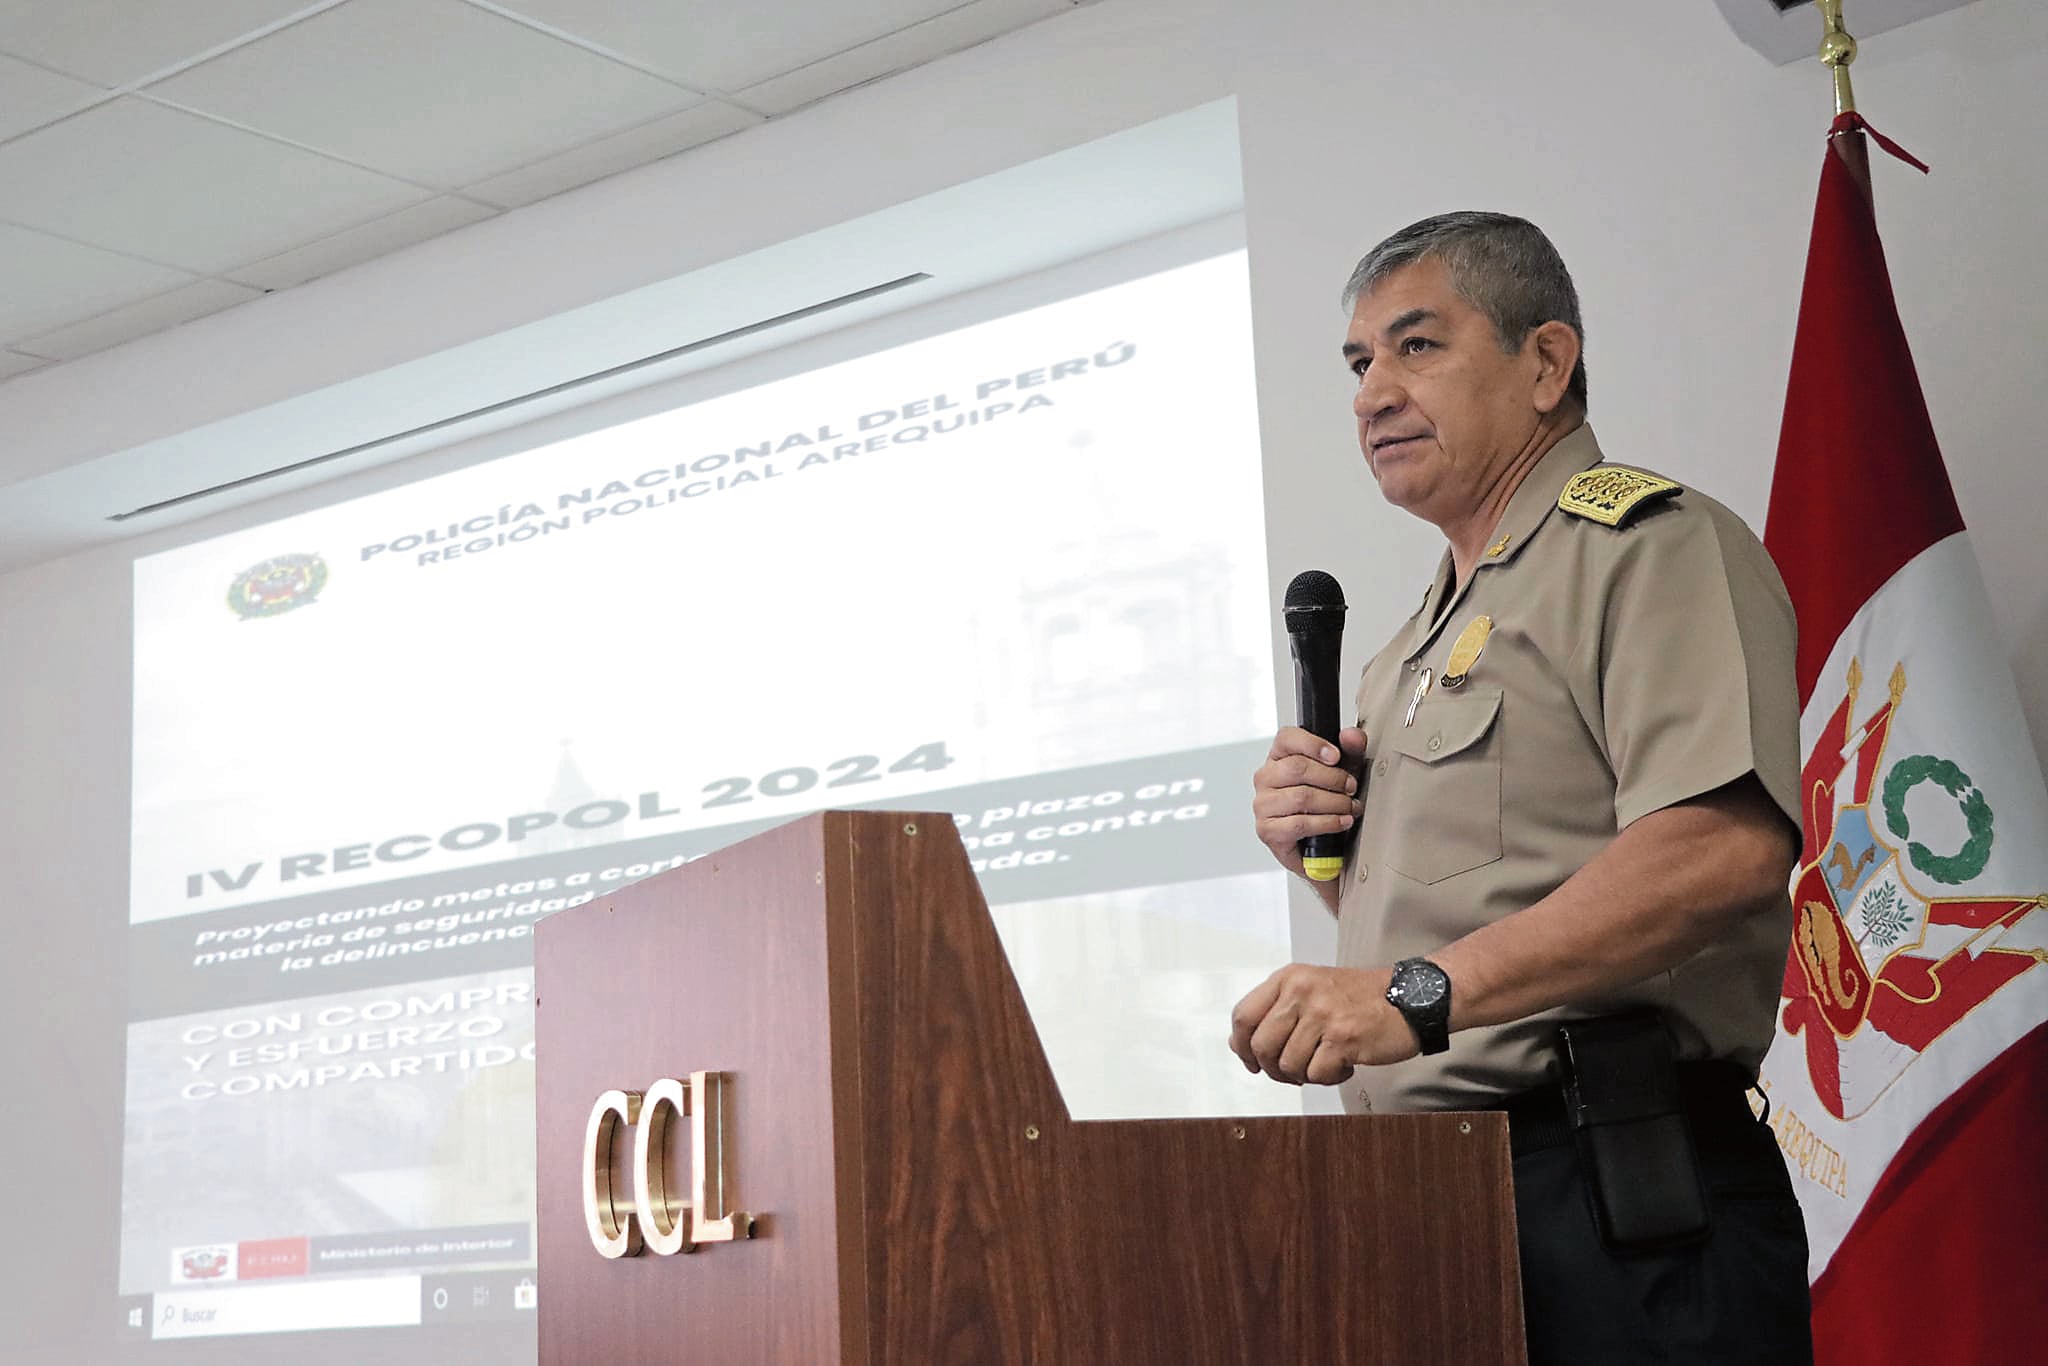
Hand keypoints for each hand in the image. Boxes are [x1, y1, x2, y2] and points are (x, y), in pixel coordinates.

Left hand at [1228, 964, 1416, 1085]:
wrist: (1411, 997)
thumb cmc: (1361, 997)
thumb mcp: (1311, 988)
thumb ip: (1277, 1011)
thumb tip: (1242, 1045)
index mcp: (1289, 978)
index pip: (1243, 1016)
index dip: (1242, 1046)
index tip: (1252, 1060)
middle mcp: (1302, 992)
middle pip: (1261, 1046)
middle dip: (1273, 1069)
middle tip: (1294, 1070)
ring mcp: (1323, 1014)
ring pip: (1288, 1065)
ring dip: (1305, 1074)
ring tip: (1325, 1062)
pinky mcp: (1343, 1038)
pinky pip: (1317, 1074)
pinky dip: (1329, 1078)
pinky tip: (1344, 1064)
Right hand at [1252, 726, 1366, 880]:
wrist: (1320, 848)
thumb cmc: (1324, 805)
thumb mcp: (1342, 773)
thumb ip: (1350, 751)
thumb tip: (1352, 736)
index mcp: (1279, 757)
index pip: (1286, 738)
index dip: (1313, 744)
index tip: (1336, 756)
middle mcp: (1266, 778)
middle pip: (1297, 768)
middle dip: (1332, 778)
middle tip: (1351, 787)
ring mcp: (1263, 804)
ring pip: (1300, 797)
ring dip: (1333, 803)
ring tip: (1349, 808)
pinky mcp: (1267, 830)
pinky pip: (1300, 824)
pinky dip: (1327, 823)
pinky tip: (1340, 822)